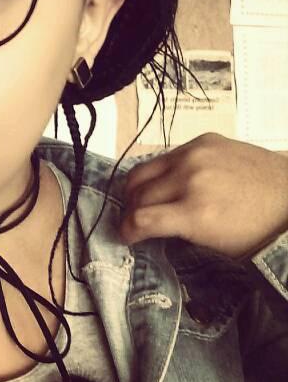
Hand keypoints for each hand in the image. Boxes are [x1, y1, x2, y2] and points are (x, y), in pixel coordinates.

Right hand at [118, 133, 287, 258]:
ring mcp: (195, 155)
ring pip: (144, 171)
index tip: (126, 235)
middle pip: (138, 195)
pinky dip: (161, 172)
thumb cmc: (256, 230)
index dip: (127, 230)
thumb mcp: (213, 242)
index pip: (141, 219)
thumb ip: (175, 229)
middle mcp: (190, 179)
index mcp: (196, 212)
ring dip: (139, 189)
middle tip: (136, 220)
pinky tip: (171, 181)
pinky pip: (166, 157)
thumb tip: (147, 223)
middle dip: (131, 211)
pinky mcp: (203, 140)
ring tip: (146, 199)